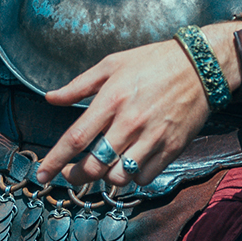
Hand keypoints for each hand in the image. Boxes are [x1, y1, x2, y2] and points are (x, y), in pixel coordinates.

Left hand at [36, 23, 241, 188]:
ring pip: (119, 177)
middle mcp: (129, 122)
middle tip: (70, 174)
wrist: (200, 66)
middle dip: (75, 176)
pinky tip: (129, 165)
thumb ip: (78, 85)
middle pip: (94, 166)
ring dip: (105, 178)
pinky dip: (132, 177)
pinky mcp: (171, 148)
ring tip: (102, 168)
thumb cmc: (153, 62)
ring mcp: (152, 138)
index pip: (76, 138)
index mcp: (111, 100)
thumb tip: (50, 98)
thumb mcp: (111, 64)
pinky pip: (144, 177)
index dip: (55, 161)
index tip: (41, 175)